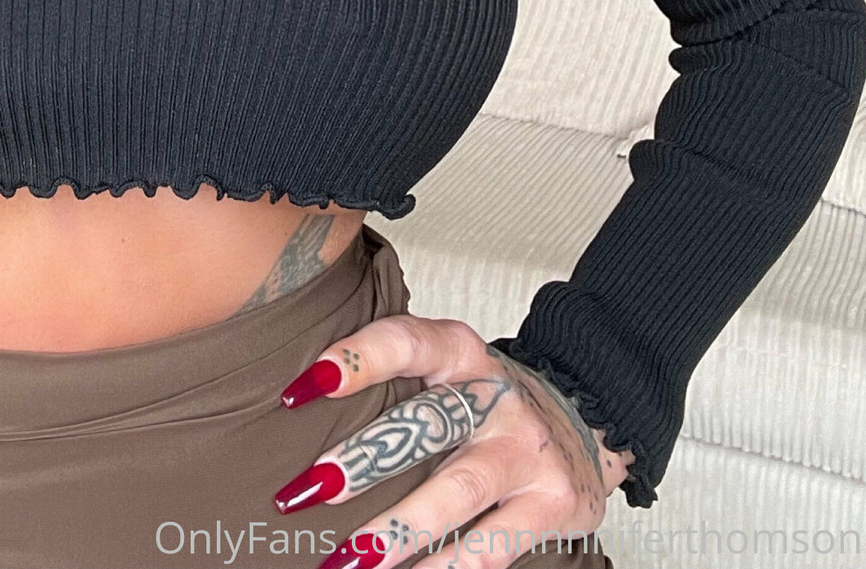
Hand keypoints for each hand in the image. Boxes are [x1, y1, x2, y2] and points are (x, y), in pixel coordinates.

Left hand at [271, 312, 634, 566]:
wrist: (590, 418)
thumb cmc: (490, 399)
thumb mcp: (450, 368)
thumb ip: (395, 380)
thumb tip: (298, 405)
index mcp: (462, 352)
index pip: (406, 342)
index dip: (356, 359)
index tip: (300, 390)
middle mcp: (494, 396)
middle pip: (426, 424)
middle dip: (364, 459)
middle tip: (308, 489)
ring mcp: (525, 451)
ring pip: (458, 490)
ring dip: (399, 529)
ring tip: (348, 559)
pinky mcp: (551, 503)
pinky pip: (491, 544)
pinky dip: (446, 567)